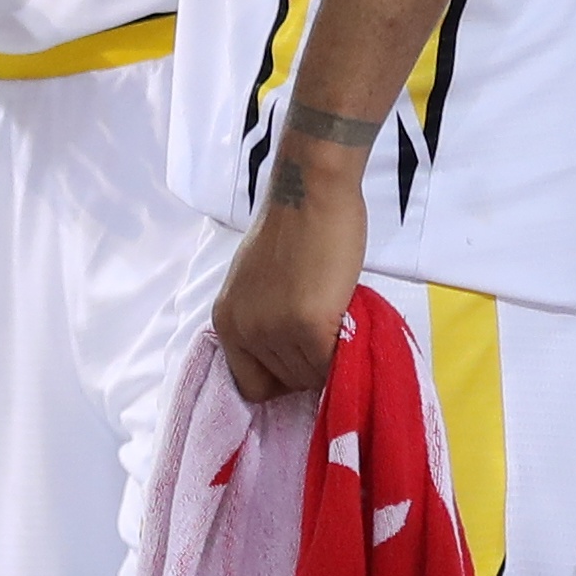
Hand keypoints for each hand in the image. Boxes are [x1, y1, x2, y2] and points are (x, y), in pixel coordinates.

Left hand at [212, 153, 367, 400]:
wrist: (309, 190)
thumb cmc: (291, 225)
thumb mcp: (258, 282)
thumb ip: (265, 317)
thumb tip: (292, 351)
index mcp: (226, 320)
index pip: (250, 384)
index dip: (281, 377)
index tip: (302, 359)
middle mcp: (244, 330)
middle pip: (286, 381)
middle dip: (310, 362)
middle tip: (329, 329)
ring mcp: (274, 329)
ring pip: (311, 375)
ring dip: (330, 356)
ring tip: (338, 319)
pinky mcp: (308, 324)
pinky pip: (333, 362)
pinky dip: (346, 351)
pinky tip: (349, 321)